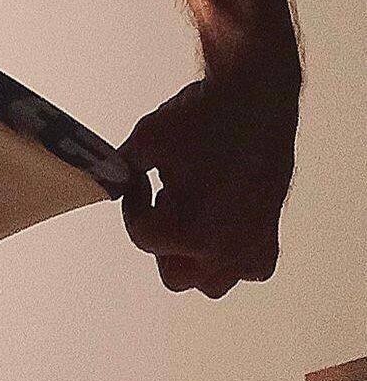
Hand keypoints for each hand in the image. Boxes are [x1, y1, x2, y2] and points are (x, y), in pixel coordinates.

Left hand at [117, 75, 297, 297]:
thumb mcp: (146, 139)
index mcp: (189, 232)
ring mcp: (252, 247)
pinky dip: (231, 253)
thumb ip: (123, 169)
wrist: (255, 100)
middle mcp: (224, 251)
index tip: (139, 183)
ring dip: (194, 257)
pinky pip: (247, 267)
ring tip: (191, 215)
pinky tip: (221, 220)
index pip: (141, 236)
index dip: (133, 206)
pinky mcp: (271, 236)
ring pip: (211, 280)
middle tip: (163, 206)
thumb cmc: (203, 120)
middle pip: (174, 273)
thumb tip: (108, 178)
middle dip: (161, 242)